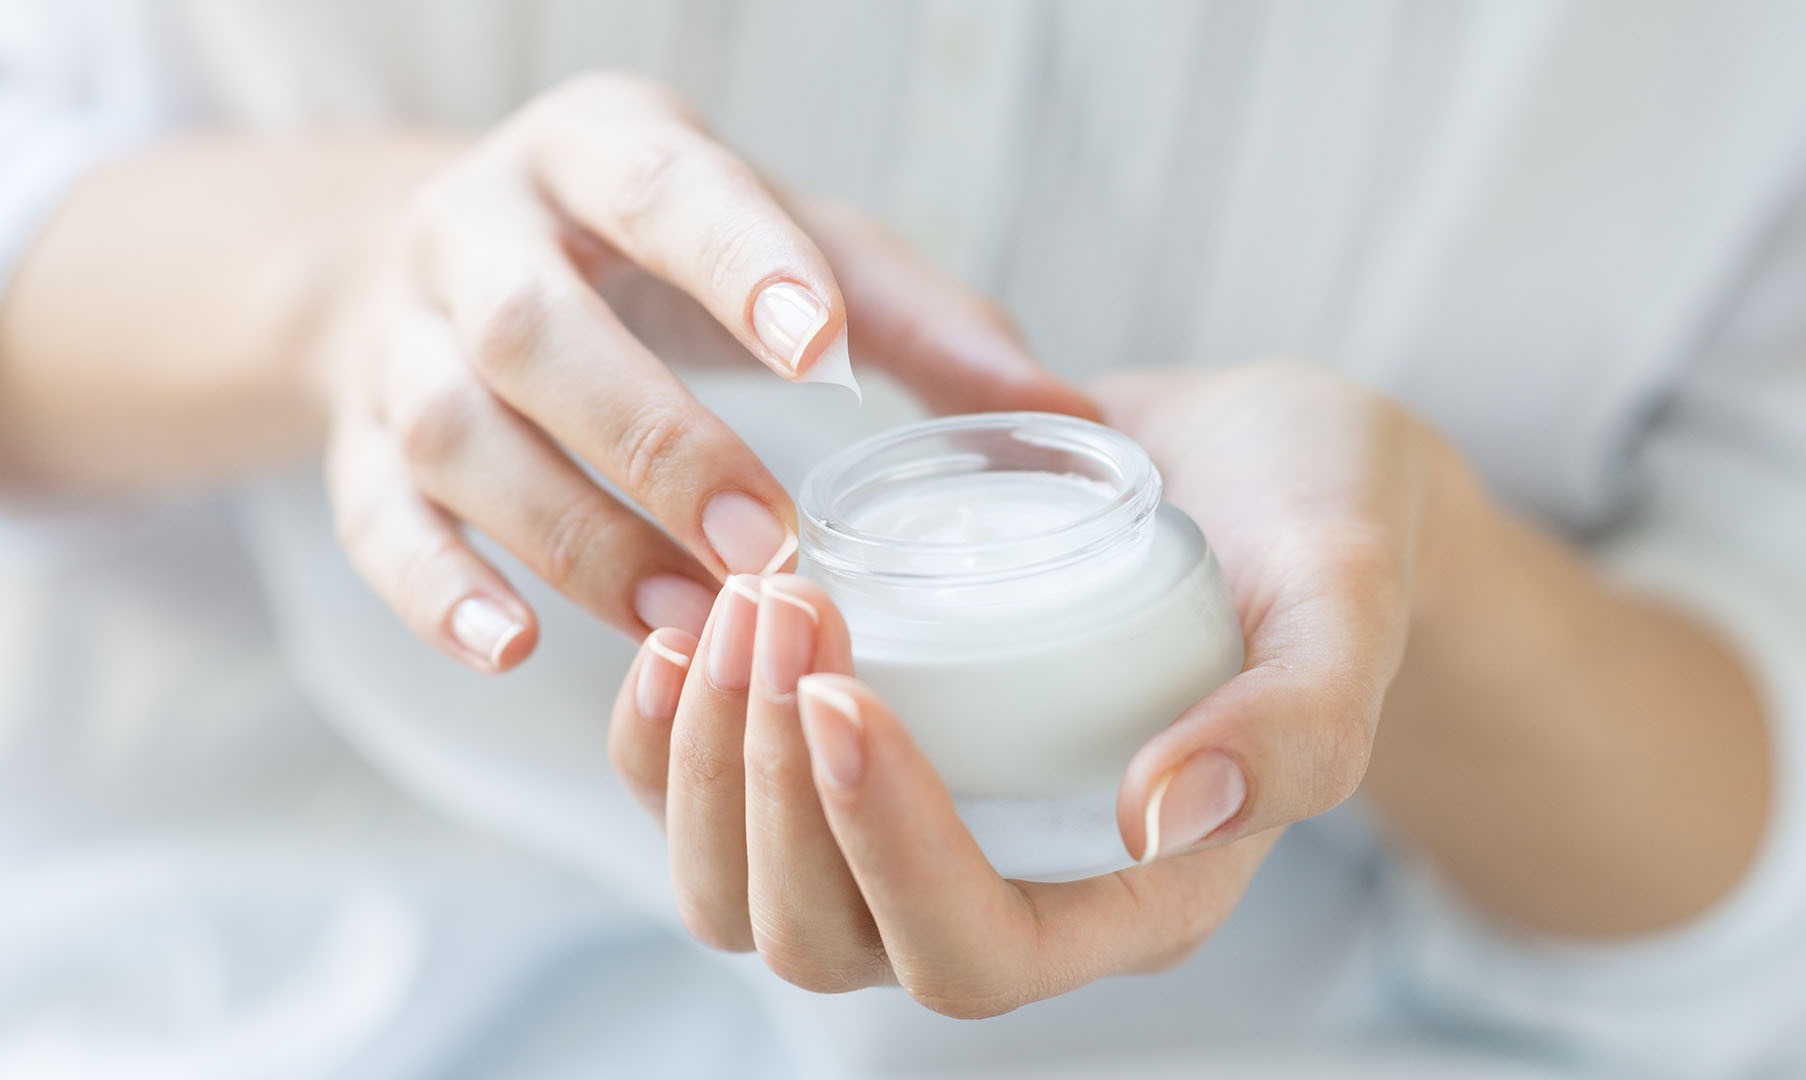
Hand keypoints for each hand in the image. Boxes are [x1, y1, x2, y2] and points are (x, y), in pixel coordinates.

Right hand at [316, 72, 1092, 671]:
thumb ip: (912, 319)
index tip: (819, 350)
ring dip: (571, 533)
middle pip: (539, 328)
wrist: (441, 256)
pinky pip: (372, 519)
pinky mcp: (356, 439)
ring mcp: (402, 337)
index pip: (660, 189)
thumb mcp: (780, 241)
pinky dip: (438, 592)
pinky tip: (516, 650)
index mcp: (598, 150)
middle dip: (653, 438)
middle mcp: (480, 229)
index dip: (733, 261)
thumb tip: (1068, 421)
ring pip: (457, 433)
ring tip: (684, 621)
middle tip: (766, 541)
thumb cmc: (657, 255)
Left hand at [604, 363, 1472, 1014]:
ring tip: (734, 604)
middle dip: (772, 787)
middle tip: (778, 606)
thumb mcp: (1347, 600)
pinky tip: (682, 627)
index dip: (886, 850)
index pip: (971, 951)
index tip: (844, 689)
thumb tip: (1167, 815)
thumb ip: (1297, 720)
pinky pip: (718, 799)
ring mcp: (921, 826)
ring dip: (708, 761)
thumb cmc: (1324, 531)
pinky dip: (670, 736)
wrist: (1264, 467)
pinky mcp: (862, 752)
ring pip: (745, 889)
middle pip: (825, 938)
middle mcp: (1011, 887)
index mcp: (1133, 897)